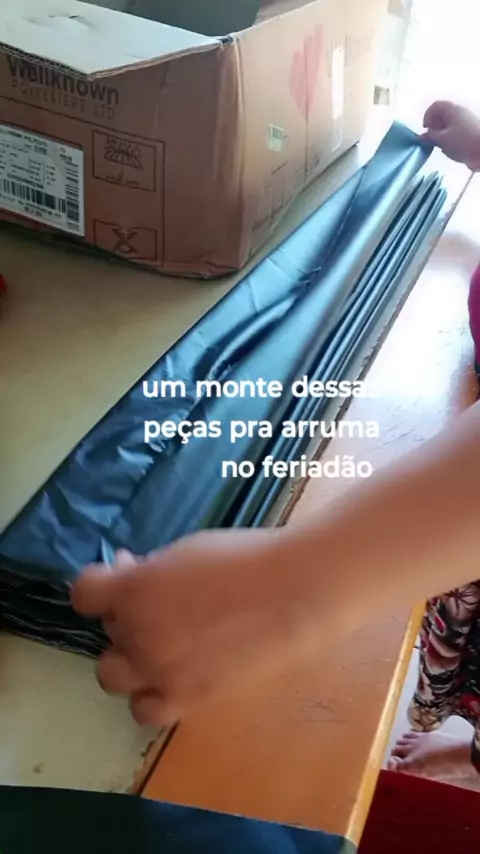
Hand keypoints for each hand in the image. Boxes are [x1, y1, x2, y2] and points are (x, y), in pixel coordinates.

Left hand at [71, 530, 312, 725]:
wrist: (293, 593)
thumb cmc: (243, 558)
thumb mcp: (185, 551)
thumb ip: (150, 571)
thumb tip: (133, 577)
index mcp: (133, 591)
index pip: (84, 592)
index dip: (101, 581)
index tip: (124, 571)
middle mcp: (137, 635)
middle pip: (107, 629)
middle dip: (125, 613)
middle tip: (158, 601)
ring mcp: (159, 672)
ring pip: (113, 676)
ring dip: (129, 657)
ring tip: (159, 643)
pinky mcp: (187, 699)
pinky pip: (147, 710)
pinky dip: (151, 694)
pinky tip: (172, 675)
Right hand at [422, 101, 479, 168]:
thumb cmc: (463, 142)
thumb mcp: (442, 140)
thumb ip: (429, 137)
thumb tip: (420, 137)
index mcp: (452, 110)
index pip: (435, 106)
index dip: (427, 116)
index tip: (425, 129)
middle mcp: (460, 112)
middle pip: (442, 114)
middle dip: (434, 126)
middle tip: (432, 138)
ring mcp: (466, 120)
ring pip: (448, 123)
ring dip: (441, 133)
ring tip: (441, 145)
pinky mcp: (470, 130)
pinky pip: (455, 130)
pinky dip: (449, 137)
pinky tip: (450, 148)